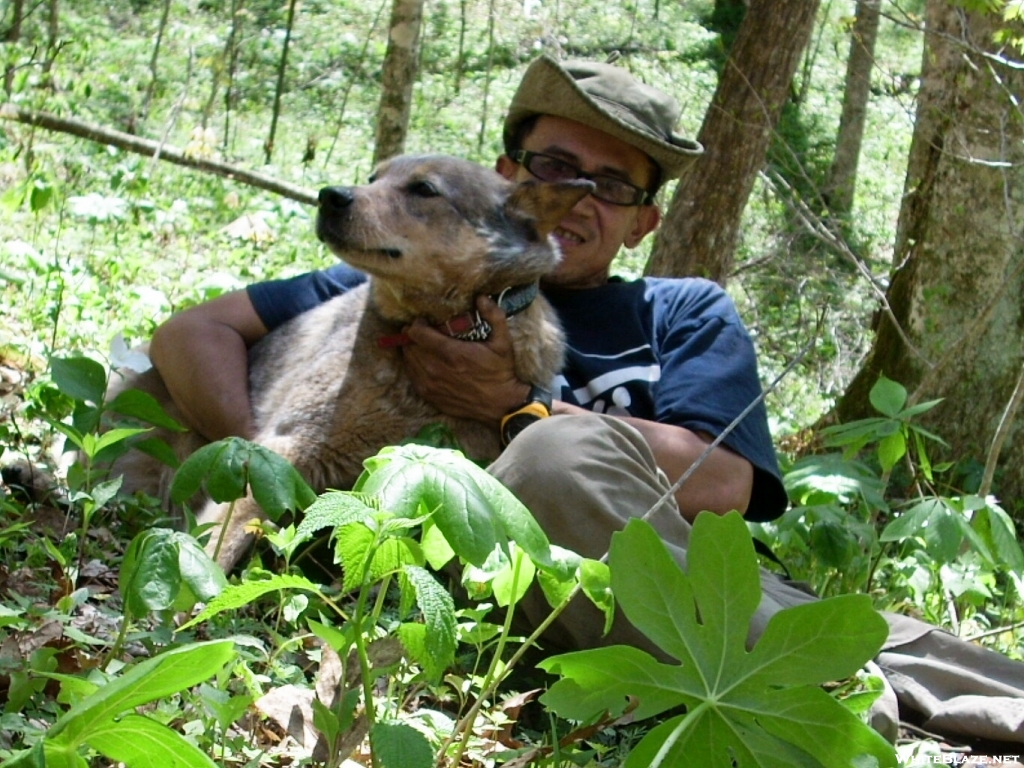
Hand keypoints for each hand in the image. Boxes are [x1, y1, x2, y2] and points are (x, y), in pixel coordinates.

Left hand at [402, 295, 529, 423]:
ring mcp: (431, 385)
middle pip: (409, 346)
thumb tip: (481, 297)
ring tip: (422, 346)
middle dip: (413, 336)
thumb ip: (494, 316)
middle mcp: (436, 370)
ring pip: (408, 360)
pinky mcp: (430, 396)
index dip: (417, 324)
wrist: (501, 406)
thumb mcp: (503, 342)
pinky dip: (414, 366)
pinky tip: (425, 363)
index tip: (425, 321)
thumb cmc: (501, 372)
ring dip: (412, 351)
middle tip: (423, 332)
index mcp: (452, 354)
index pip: (417, 333)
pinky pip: (412, 376)